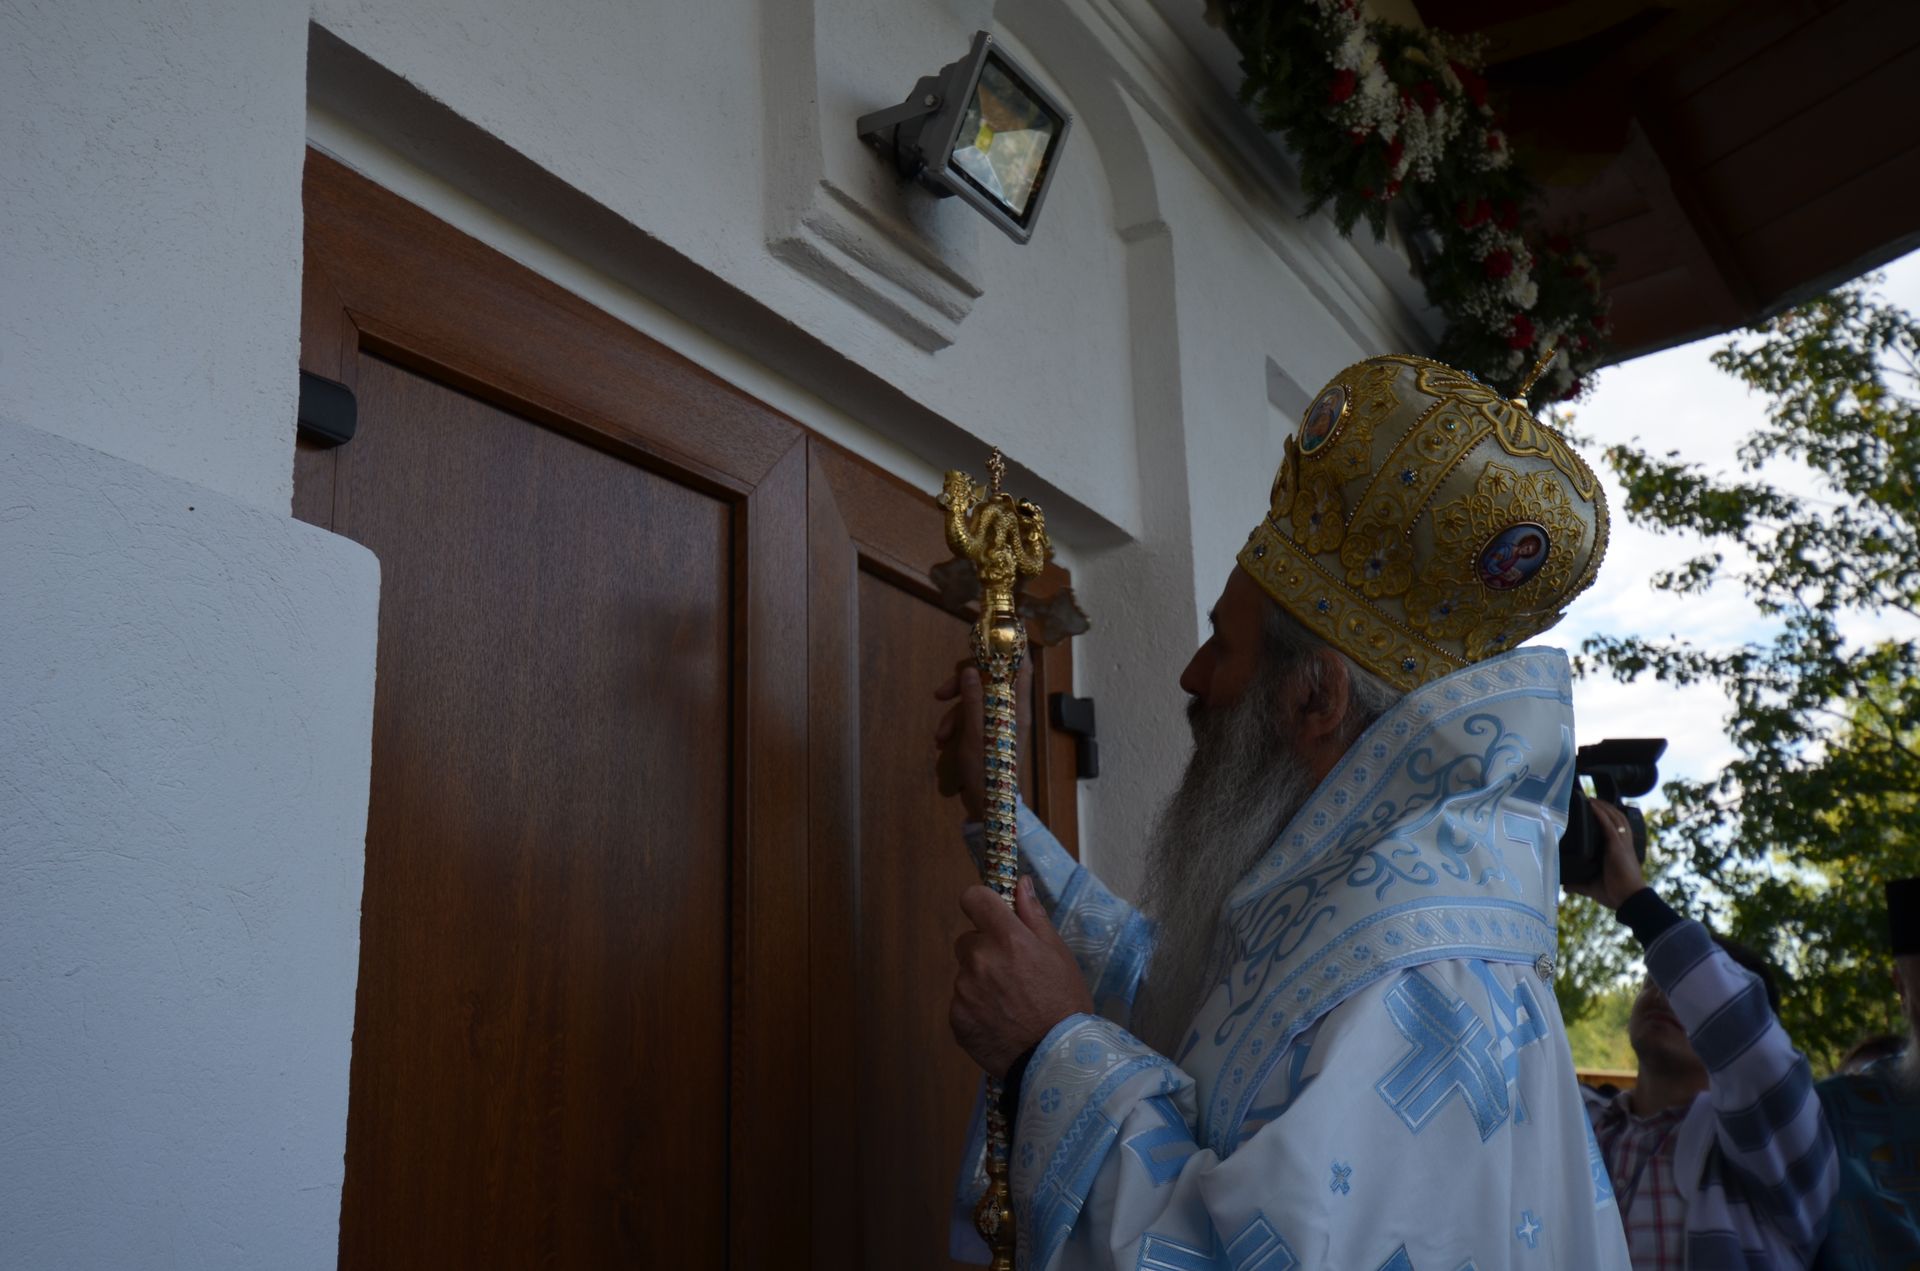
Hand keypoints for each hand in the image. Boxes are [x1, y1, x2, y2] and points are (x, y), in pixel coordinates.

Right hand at [933, 658, 1030, 821]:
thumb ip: (975, 700)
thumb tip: (973, 670)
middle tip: (940, 694)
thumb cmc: (987, 772)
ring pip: (976, 699)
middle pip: (990, 679)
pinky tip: (945, 744)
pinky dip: (957, 727)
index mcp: (1016, 708)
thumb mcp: (976, 734)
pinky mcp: (990, 735)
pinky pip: (972, 719)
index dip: (1011, 647)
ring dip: (954, 713)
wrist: (989, 808)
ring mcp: (1001, 723)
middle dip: (963, 684)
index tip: (994, 633)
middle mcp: (1012, 711)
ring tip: (941, 737)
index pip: (1022, 667)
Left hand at [949, 878, 1092, 1077]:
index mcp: (1006, 937)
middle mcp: (980, 959)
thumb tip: (1020, 883)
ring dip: (980, 981)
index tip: (991, 916)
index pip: (973, 898)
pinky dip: (975, 1009)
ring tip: (1010, 1004)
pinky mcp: (956, 1018)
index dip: (982, 905)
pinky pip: (961, 1002)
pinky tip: (999, 1021)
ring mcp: (964, 990)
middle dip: (985, 950)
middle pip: (968, 940)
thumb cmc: (1064, 1003)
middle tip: (1012, 974)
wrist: (1056, 1058)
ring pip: (965, 973)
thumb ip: (1033, 915)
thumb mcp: (1058, 953)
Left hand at [1566, 799, 1645, 910]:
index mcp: (1618, 851)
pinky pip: (1609, 825)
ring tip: (1591, 798)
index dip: (1607, 817)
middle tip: (1591, 799)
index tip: (1594, 809)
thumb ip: (1579, 884)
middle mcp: (1622, 844)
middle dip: (1606, 807)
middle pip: (1616, 819)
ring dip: (1603, 807)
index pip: (1614, 828)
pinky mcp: (1618, 846)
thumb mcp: (1592, 887)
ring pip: (1614, 818)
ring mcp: (1621, 844)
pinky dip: (1601, 814)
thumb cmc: (1615, 894)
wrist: (1630, 900)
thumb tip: (1565, 886)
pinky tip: (1593, 805)